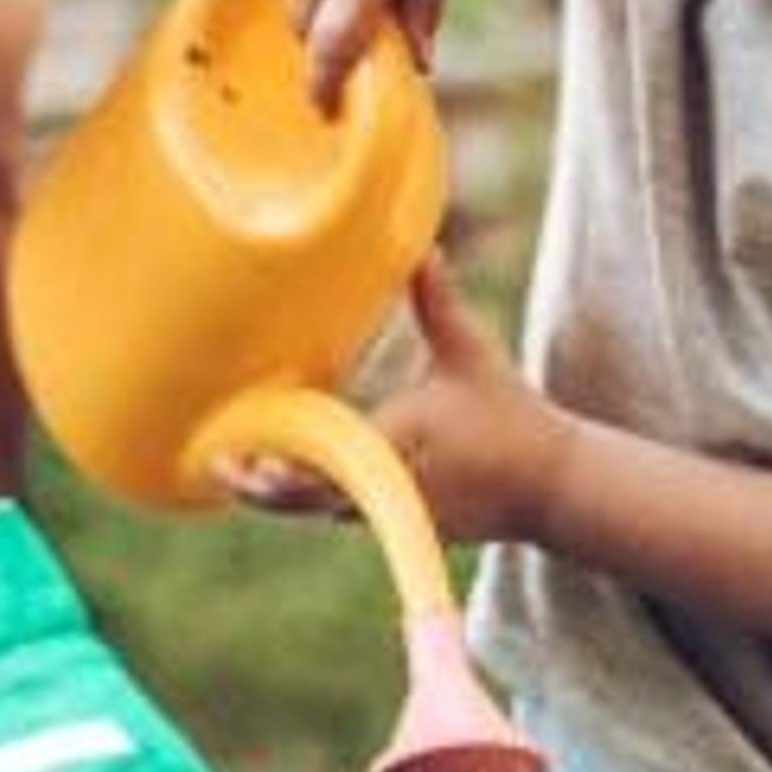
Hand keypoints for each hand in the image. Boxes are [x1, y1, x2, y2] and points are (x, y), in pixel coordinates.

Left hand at [222, 258, 570, 545]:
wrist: (552, 484)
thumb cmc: (509, 413)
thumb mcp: (468, 349)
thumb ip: (436, 300)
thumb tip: (420, 246)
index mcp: (396, 442)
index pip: (323, 466)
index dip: (276, 472)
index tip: (237, 460)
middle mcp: (388, 486)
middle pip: (306, 500)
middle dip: (260, 489)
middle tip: (219, 467)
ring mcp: (396, 514)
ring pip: (323, 509)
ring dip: (284, 495)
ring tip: (235, 471)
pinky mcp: (405, 525)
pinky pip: (347, 513)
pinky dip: (316, 498)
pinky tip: (287, 478)